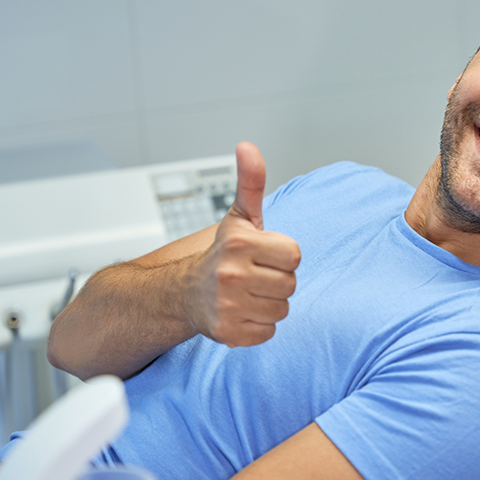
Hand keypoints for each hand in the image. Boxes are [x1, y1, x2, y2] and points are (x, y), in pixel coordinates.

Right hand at [185, 142, 300, 346]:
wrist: (185, 292)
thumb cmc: (223, 253)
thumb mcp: (240, 216)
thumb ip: (250, 182)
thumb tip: (248, 146)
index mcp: (240, 243)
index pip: (294, 255)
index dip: (281, 255)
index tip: (262, 255)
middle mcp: (231, 275)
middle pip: (291, 284)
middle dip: (277, 280)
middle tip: (254, 276)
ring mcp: (228, 306)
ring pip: (282, 309)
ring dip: (270, 303)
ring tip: (248, 293)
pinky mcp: (228, 333)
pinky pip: (269, 331)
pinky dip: (259, 325)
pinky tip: (242, 312)